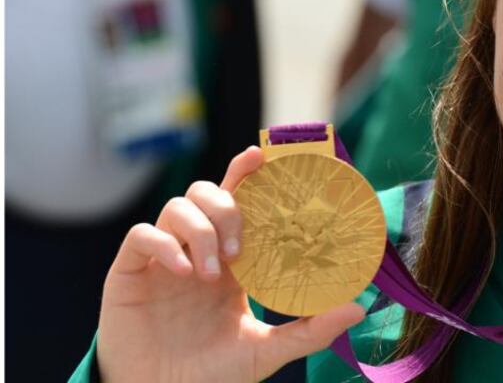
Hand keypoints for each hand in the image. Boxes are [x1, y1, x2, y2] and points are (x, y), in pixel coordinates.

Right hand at [96, 147, 364, 382]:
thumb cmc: (214, 373)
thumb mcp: (268, 351)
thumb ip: (310, 330)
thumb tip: (359, 306)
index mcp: (231, 261)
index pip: (239, 201)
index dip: (246, 173)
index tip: (263, 155)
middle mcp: (198, 250)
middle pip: (207, 192)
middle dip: (227, 205)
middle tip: (240, 248)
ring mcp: (162, 259)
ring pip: (177, 207)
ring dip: (201, 229)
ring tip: (212, 272)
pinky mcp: (129, 273)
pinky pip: (141, 235)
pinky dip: (163, 244)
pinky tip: (183, 270)